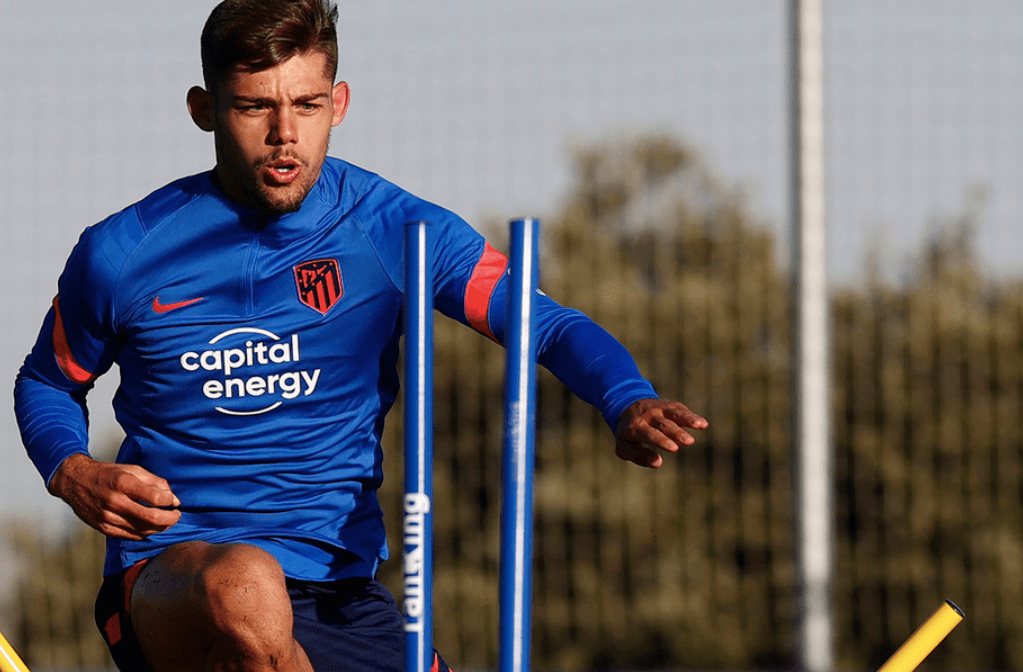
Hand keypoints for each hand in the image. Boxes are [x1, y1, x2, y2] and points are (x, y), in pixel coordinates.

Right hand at [49, 453, 180, 539]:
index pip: (155, 498)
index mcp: (123, 483)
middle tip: (176, 516)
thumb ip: (155, 482)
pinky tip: (150, 526)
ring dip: (159, 528)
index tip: (175, 502)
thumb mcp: (133, 469)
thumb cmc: (108, 474)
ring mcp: (108, 517)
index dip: (170, 501)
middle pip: (151, 518)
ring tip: (166, 521)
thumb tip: (174, 499)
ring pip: (142, 530)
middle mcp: (115, 501)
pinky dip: (144, 533)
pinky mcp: (103, 527)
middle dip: (170, 519)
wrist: (76, 481)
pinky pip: (130, 535)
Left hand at [614, 398, 707, 467]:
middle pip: (663, 424)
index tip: (674, 448)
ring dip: (688, 419)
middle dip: (676, 433)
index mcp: (634, 427)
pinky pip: (681, 410)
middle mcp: (648, 416)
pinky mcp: (670, 406)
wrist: (628, 405)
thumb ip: (638, 456)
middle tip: (689, 442)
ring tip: (700, 426)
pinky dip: (691, 416)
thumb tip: (658, 462)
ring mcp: (659, 409)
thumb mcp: (624, 446)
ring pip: (674, 413)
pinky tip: (703, 424)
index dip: (661, 441)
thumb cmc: (628, 433)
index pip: (649, 434)